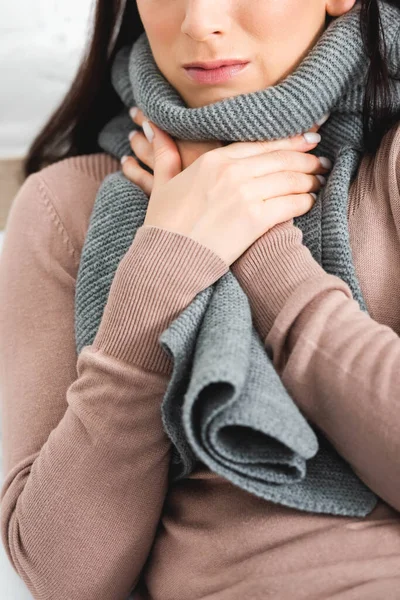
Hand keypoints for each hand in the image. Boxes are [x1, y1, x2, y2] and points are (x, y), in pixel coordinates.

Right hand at [121, 108, 330, 266]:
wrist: (168, 258)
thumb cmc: (164, 224)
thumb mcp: (162, 183)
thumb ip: (165, 153)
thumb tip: (152, 125)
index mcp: (214, 160)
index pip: (262, 144)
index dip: (290, 140)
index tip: (308, 138)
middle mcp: (232, 172)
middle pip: (281, 158)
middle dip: (306, 158)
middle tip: (321, 159)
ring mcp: (245, 195)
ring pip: (289, 179)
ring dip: (309, 179)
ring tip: (319, 179)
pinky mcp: (255, 220)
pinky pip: (290, 204)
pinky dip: (304, 201)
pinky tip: (310, 201)